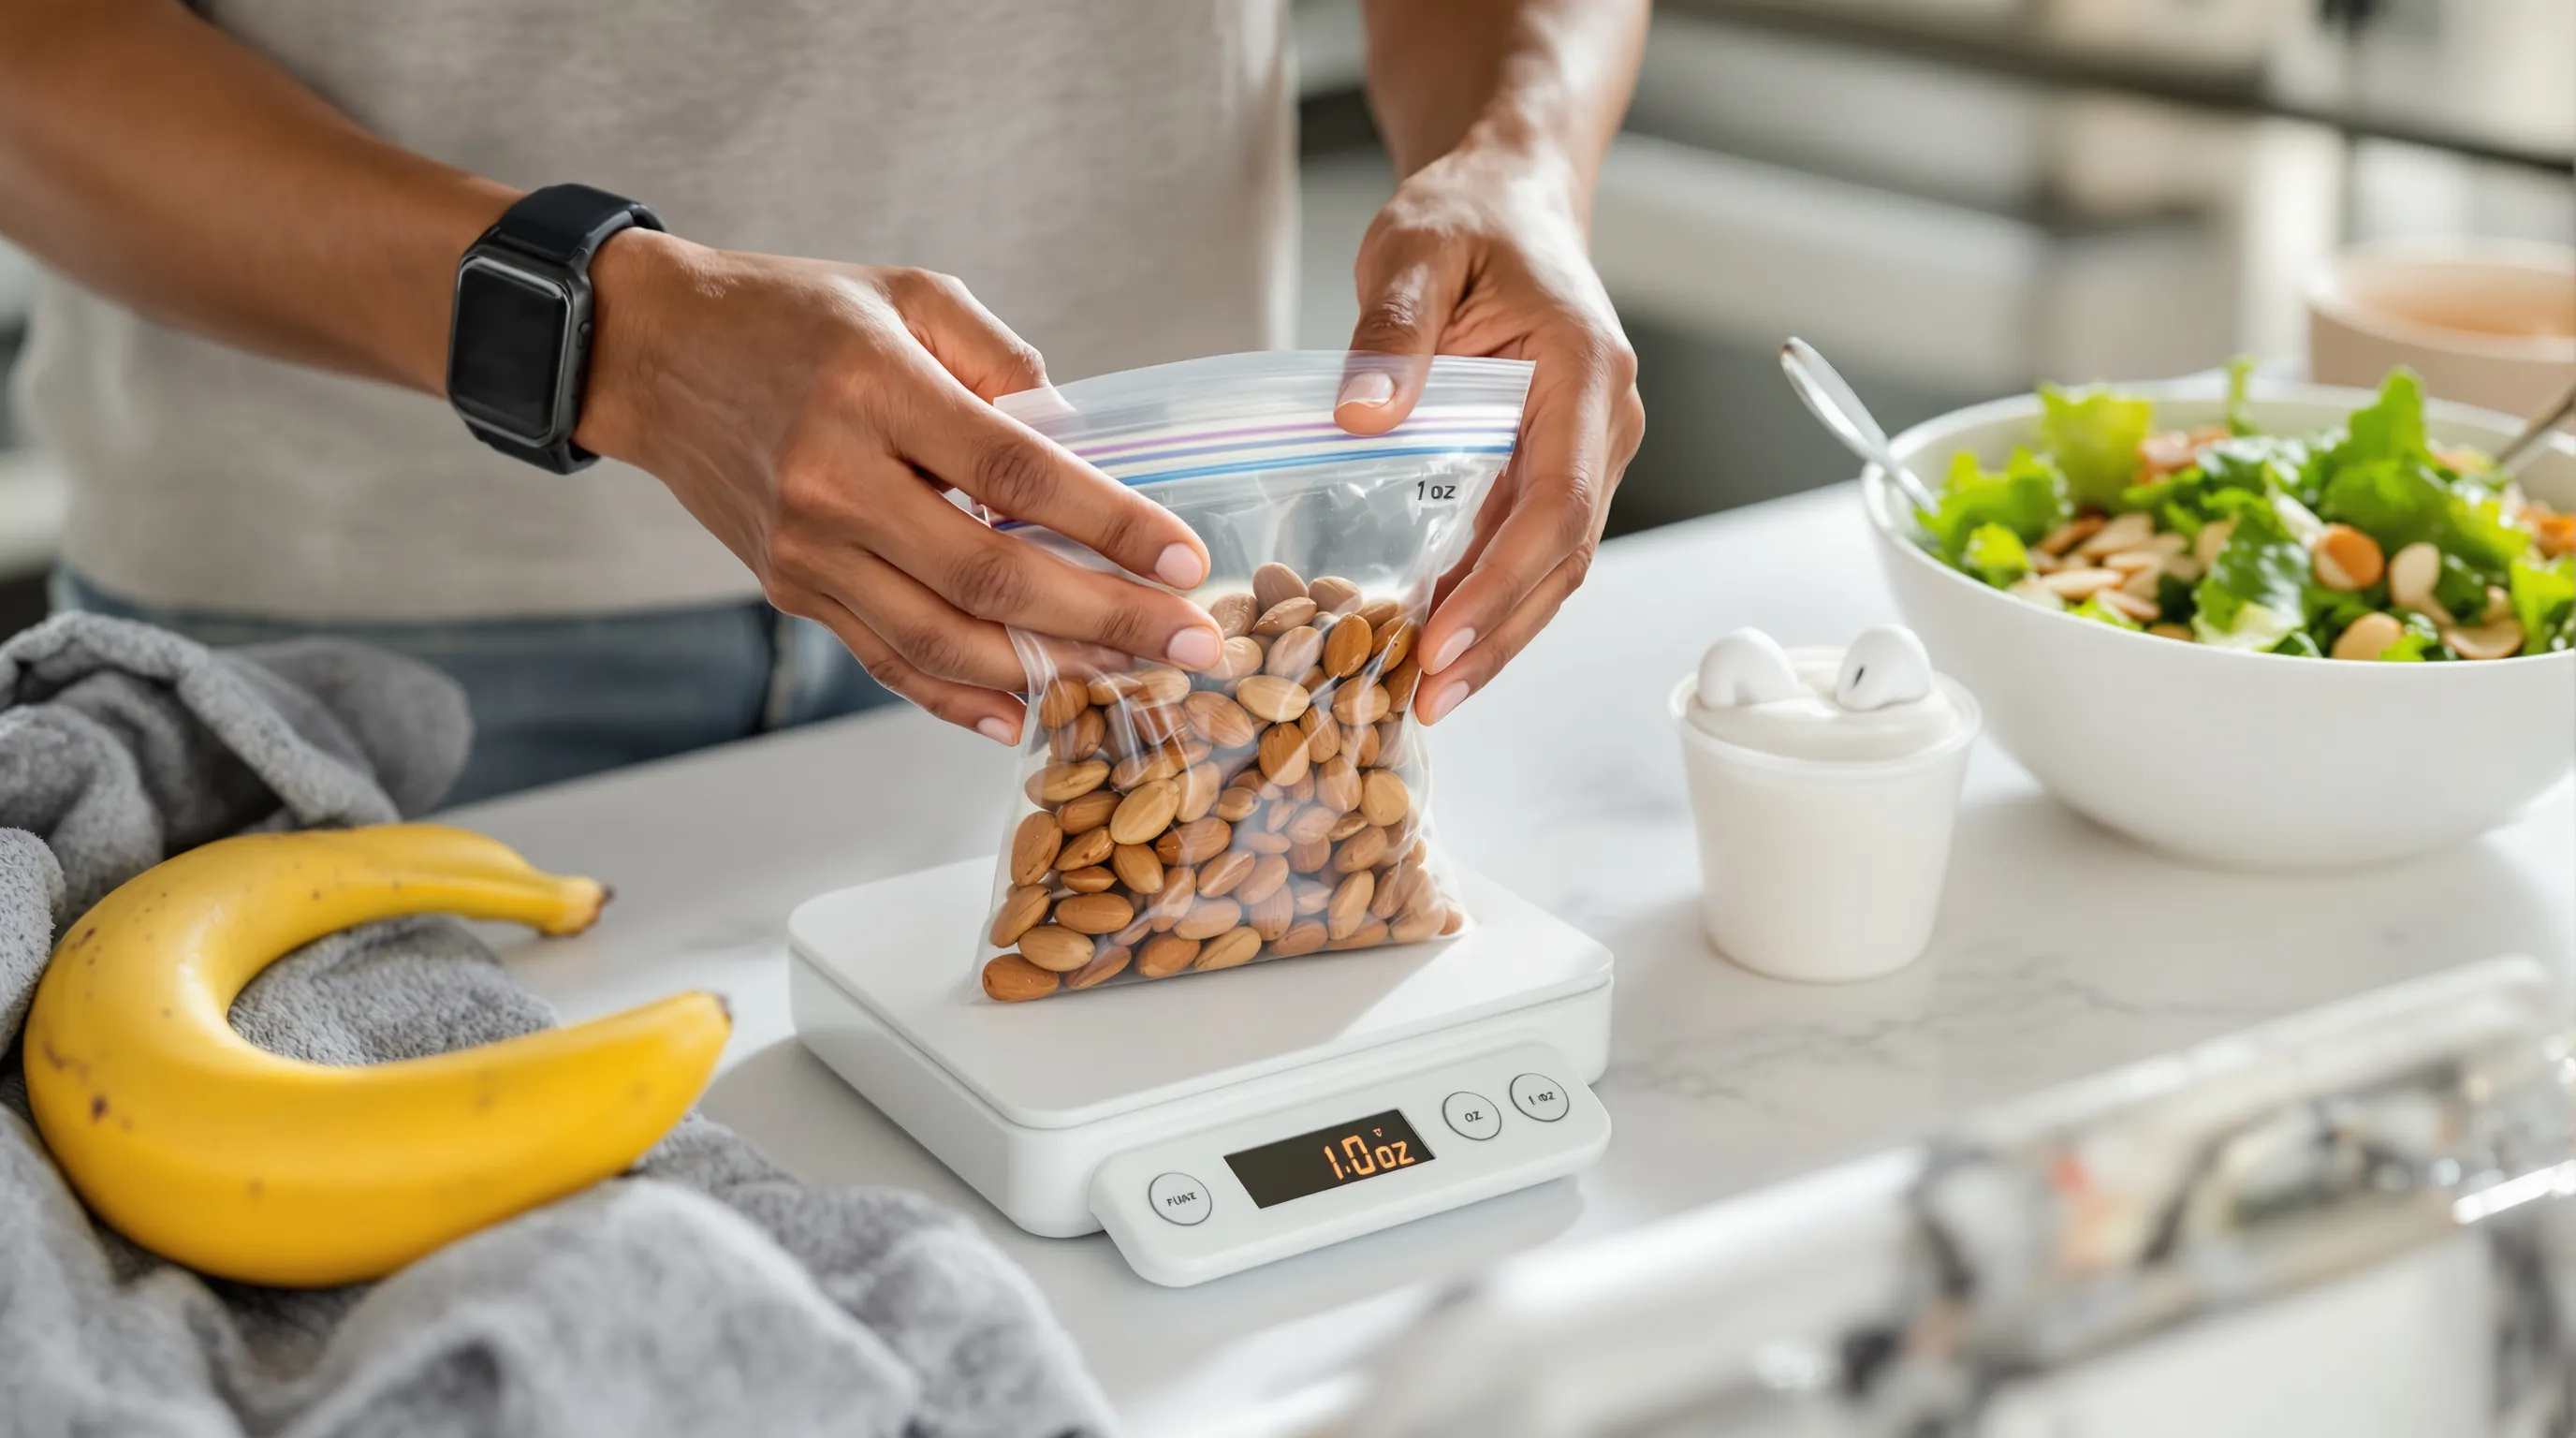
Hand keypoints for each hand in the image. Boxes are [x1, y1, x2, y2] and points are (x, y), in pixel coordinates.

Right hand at [576, 231, 1222, 742]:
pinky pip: (887, 661)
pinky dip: (958, 696)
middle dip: (1107, 621)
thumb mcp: (909, 295)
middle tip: (1193, 643)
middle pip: (992, 577)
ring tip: (1132, 676)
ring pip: (944, 639)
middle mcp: (834, 480)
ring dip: (1048, 670)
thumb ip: (1004, 363)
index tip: (1183, 559)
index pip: (1016, 474)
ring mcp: (807, 549)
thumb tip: (1086, 447)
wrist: (653, 352)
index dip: (1108, 524)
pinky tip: (1024, 711)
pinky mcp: (791, 589)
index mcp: (876, 389)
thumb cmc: (793, 314)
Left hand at [1335, 144, 1643, 723]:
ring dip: (1499, 635)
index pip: (1556, 502)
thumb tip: (1363, 415)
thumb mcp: (1414, 248)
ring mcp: (1593, 448)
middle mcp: (1606, 421)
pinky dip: (1495, 602)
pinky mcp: (1562, 464)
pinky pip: (1536, 546)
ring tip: (1431, 694)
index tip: (1442, 638)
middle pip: (1563, 556)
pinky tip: (1443, 643)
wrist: (1510, 196)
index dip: (1500, 582)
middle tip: (1429, 699)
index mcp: (1584, 371)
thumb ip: (1391, 330)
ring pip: (1556, 565)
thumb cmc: (1468, 217)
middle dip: (1498, 636)